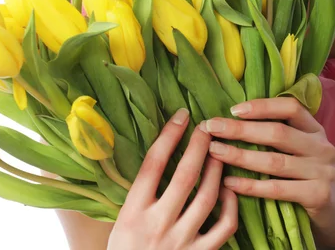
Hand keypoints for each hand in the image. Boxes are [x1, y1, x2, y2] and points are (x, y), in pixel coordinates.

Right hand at [107, 108, 237, 249]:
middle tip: (207, 125)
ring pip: (207, 197)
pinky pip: (224, 227)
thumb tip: (158, 154)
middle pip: (184, 175)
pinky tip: (230, 187)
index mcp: (133, 212)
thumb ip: (139, 193)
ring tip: (220, 150)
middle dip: (198, 146)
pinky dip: (231, 204)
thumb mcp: (121, 222)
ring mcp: (181, 243)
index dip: (169, 135)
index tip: (182, 116)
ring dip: (216, 169)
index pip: (153, 164)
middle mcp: (157, 225)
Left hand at [202, 97, 334, 245]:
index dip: (262, 106)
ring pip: (274, 161)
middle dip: (240, 130)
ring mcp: (321, 172)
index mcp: (313, 129)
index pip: (290, 108)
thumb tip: (231, 118)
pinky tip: (229, 183)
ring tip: (214, 151)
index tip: (234, 109)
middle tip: (211, 127)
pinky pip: (278, 189)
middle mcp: (320, 147)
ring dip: (240, 155)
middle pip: (277, 133)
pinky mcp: (317, 196)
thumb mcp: (299, 148)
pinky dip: (251, 186)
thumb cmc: (305, 174)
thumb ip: (277, 133)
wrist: (333, 211)